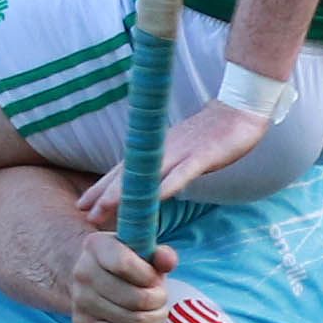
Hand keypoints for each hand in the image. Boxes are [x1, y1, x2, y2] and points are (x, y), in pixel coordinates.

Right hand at [67, 230, 178, 322]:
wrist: (90, 276)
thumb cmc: (123, 263)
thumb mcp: (140, 251)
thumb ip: (159, 254)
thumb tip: (168, 261)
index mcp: (96, 246)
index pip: (125, 266)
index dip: (150, 277)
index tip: (157, 279)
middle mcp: (83, 273)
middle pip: (135, 299)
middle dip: (159, 301)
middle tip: (162, 298)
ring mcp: (80, 301)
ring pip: (133, 322)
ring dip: (155, 320)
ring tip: (158, 312)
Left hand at [77, 101, 272, 225]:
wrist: (239, 110)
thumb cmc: (210, 134)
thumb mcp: (180, 150)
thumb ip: (164, 166)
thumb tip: (149, 186)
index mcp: (157, 150)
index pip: (124, 170)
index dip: (102, 187)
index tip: (83, 204)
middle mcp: (162, 150)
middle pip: (129, 174)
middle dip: (104, 193)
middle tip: (84, 212)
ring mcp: (182, 152)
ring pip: (149, 175)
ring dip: (126, 191)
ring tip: (105, 207)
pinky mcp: (203, 156)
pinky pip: (183, 173)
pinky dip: (169, 185)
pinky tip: (156, 199)